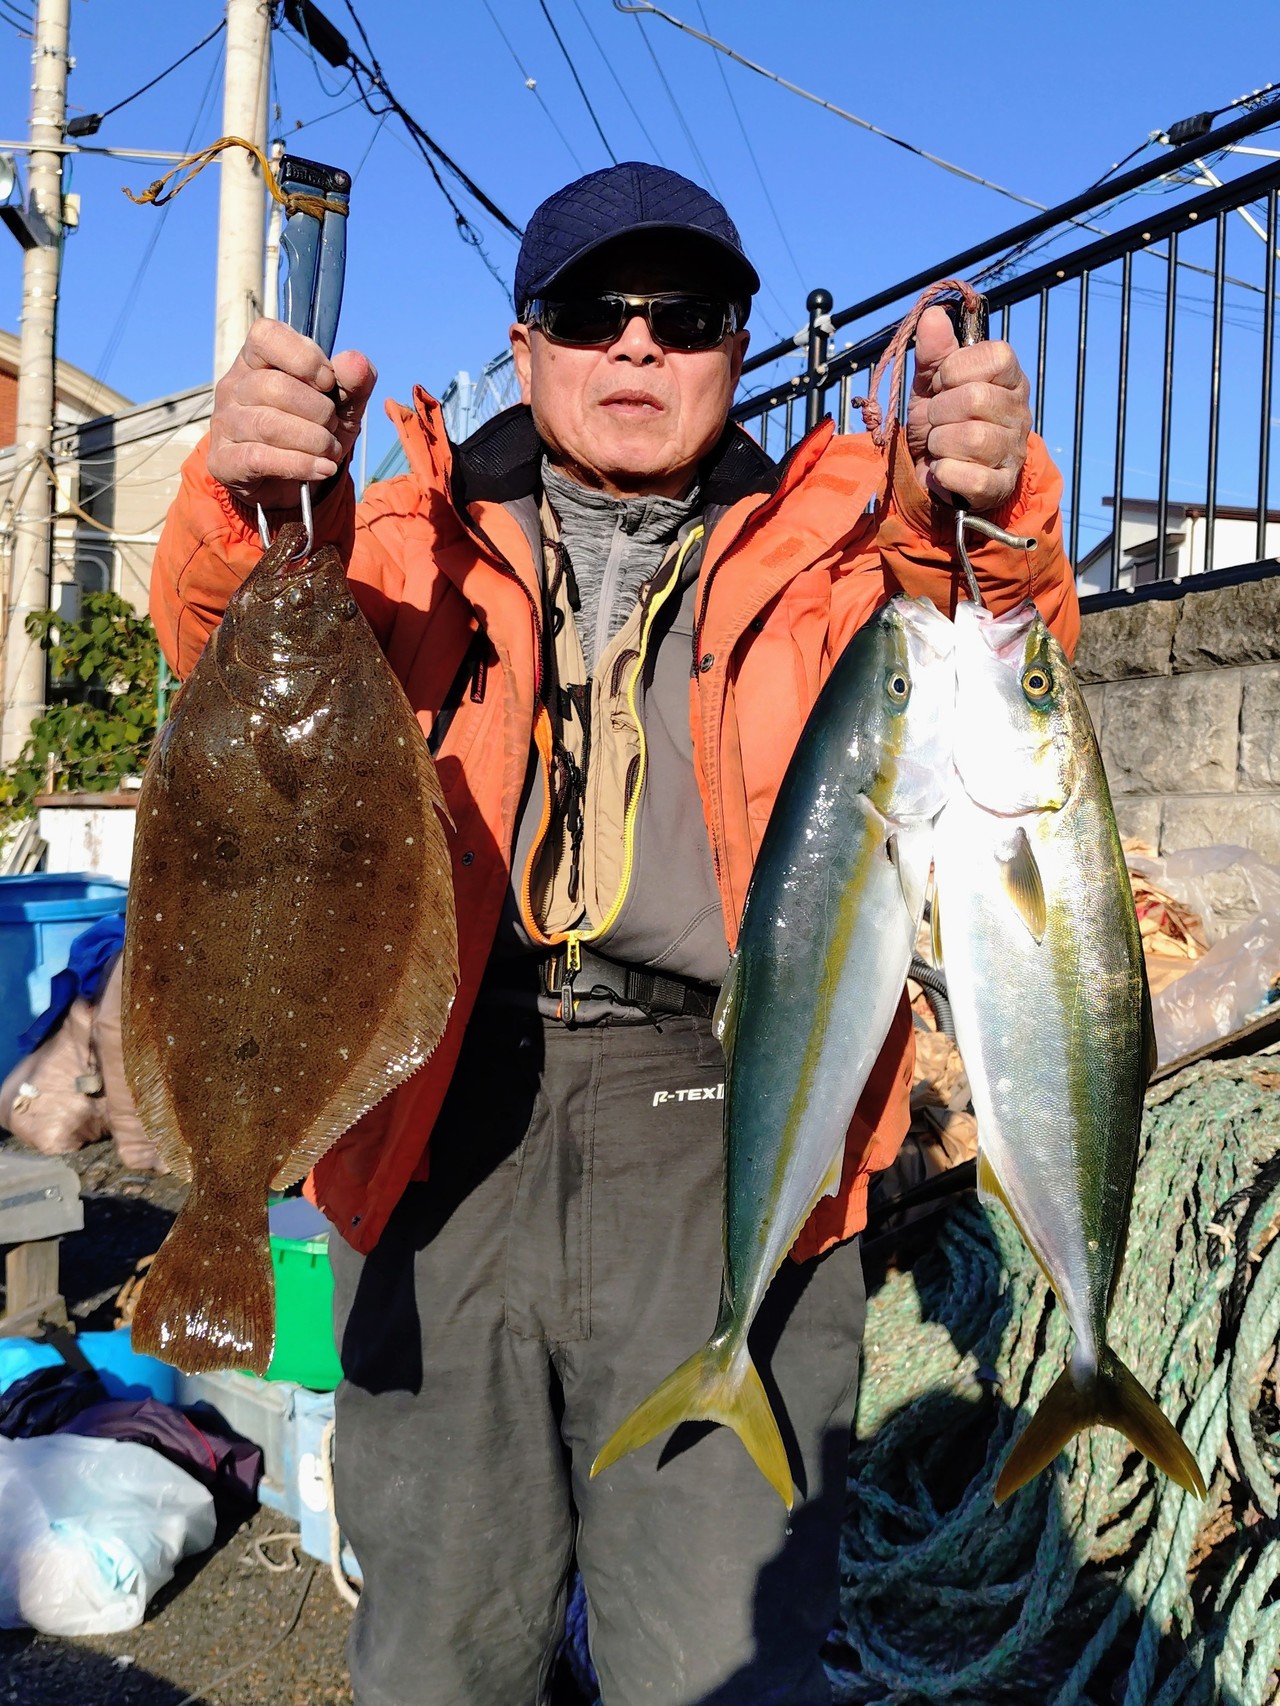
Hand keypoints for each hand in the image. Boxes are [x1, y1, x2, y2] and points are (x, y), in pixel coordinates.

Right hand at [207, 319, 376, 510]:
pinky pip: (261, 458)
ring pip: (269, 425)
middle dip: (318, 410)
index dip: (305, 357)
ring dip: (314, 440)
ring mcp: (224, 423)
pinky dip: (301, 464)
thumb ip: (353, 381)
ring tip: (330, 449)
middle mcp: (234, 386)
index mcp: (256, 359)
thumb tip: (354, 361)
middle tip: (331, 425)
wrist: (289, 484)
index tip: (328, 383)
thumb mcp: (342, 405)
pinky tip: (323, 468)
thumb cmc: (312, 431)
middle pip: (275, 387)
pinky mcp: (225, 460)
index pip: (266, 336)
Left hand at [905, 306, 1030, 512]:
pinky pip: (972, 477)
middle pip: (977, 399)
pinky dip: (945, 473)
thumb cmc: (941, 421)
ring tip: (940, 445)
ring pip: (972, 438)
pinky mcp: (1001, 485)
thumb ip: (934, 351)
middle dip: (940, 410)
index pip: (996, 357)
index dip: (956, 369)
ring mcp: (1013, 450)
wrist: (937, 474)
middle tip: (937, 420)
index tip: (942, 384)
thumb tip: (932, 315)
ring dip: (940, 443)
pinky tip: (943, 469)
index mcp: (1009, 378)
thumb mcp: (932, 383)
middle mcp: (1019, 412)